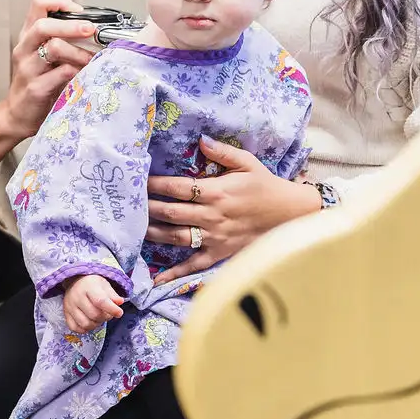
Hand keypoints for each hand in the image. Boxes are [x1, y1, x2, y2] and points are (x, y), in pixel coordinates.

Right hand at [3, 0, 98, 140]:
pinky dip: (77, 71)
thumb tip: (95, 32)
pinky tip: (84, 75)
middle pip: (44, 25)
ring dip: (78, 51)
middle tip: (91, 30)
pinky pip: (61, 74)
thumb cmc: (37, 82)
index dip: (61, 2)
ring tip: (91, 59)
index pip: (39, 3)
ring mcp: (28, 68)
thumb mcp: (46, 57)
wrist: (18, 115)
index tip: (80, 12)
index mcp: (28, 35)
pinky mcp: (36, 88)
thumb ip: (63, 41)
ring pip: (53, 48)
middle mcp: (24, 48)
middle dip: (72, 25)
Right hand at [63, 275, 125, 333]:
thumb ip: (113, 295)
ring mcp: (69, 306)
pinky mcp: (65, 314)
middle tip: (108, 314)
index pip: (100, 301)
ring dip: (96, 324)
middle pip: (94, 315)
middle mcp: (77, 297)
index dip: (111, 309)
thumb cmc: (92, 284)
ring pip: (85, 324)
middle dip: (105, 317)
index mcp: (88, 287)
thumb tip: (119, 302)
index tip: (119, 313)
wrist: (75, 281)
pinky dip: (84, 329)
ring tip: (99, 318)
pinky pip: (75, 328)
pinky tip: (90, 322)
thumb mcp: (105, 285)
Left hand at [146, 137, 321, 285]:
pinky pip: (193, 264)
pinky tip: (157, 278)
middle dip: (148, 208)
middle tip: (129, 206)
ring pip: (176, 237)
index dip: (155, 185)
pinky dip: (175, 273)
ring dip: (153, 233)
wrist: (290, 214)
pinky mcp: (219, 253)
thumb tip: (200, 140)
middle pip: (171, 212)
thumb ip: (222, 152)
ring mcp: (214, 236)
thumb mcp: (248, 163)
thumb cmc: (266, 186)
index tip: (139, 182)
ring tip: (134, 230)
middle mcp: (211, 215)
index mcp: (216, 191)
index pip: (178, 188)